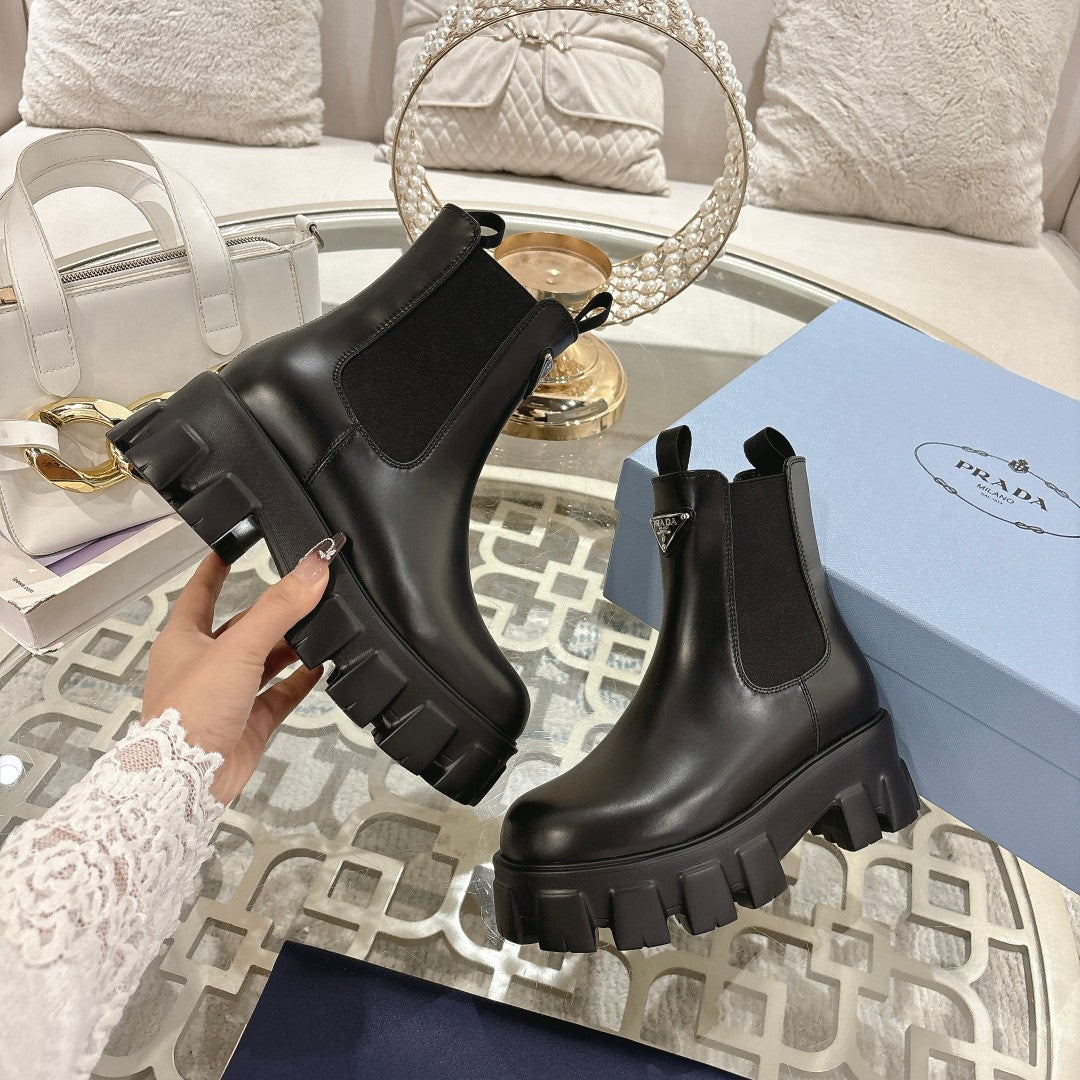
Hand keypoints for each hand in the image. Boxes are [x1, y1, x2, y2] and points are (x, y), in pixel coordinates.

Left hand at [142, 535, 344, 802]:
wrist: (187, 780)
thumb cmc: (187, 716)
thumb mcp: (238, 648)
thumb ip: (279, 607)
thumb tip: (311, 570)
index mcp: (183, 639)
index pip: (201, 591)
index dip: (217, 567)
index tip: (232, 547)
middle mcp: (202, 665)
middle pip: (241, 627)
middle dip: (273, 612)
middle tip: (303, 591)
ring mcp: (225, 695)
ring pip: (262, 661)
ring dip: (289, 646)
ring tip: (319, 626)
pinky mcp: (246, 723)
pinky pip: (278, 695)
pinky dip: (299, 681)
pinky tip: (318, 668)